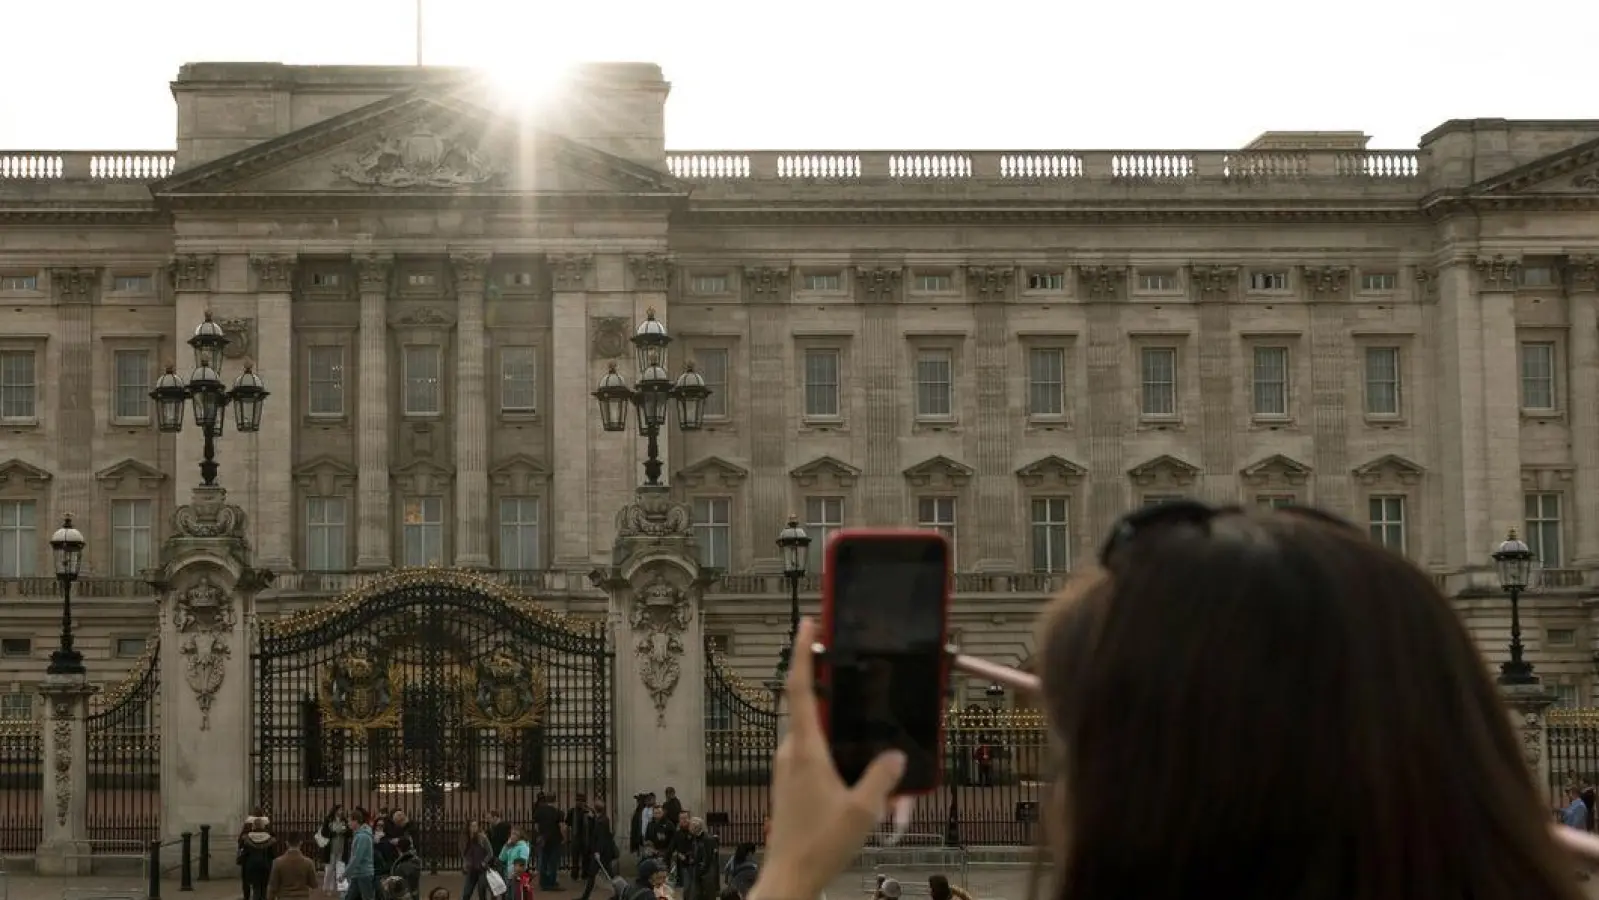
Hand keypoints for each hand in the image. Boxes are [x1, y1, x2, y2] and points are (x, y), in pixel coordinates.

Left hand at [753, 618, 904, 899]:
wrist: (789, 878)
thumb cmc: (819, 846)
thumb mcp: (862, 811)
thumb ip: (881, 778)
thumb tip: (895, 755)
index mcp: (805, 751)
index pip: (801, 689)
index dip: (804, 652)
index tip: (808, 624)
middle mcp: (791, 754)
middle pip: (809, 706)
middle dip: (829, 685)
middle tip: (847, 665)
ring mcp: (787, 769)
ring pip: (811, 733)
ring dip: (832, 723)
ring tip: (859, 721)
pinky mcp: (789, 784)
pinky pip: (810, 754)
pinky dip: (829, 748)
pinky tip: (850, 765)